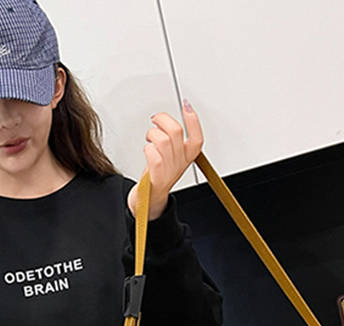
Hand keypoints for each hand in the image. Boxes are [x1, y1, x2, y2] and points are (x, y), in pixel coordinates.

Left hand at [127, 100, 203, 220]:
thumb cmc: (156, 178)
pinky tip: (147, 150)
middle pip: (176, 132)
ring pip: (163, 140)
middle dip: (163, 120)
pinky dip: (148, 148)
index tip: (186, 105)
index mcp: (186, 158)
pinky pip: (154, 156)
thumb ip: (171, 141)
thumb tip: (165, 120)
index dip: (193, 120)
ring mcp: (169, 172)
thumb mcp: (169, 158)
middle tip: (155, 120)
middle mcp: (179, 164)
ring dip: (152, 134)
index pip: (197, 138)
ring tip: (149, 138)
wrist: (148, 202)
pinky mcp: (157, 179)